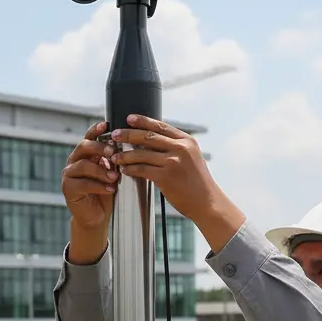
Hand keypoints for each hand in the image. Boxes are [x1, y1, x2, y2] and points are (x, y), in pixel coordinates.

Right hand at [62, 122, 117, 262]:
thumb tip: (126, 146)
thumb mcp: (112, 172)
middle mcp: (74, 161)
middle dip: (99, 148)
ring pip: (83, 165)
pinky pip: (83, 183)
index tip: (106, 125)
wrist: (97, 216)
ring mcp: (69, 175)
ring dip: (101, 170)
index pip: (89, 137)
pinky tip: (110, 189)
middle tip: (113, 153)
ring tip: (115, 177)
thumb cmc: (106, 192)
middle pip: (83, 147)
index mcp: (85, 154)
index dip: (96, 130)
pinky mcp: (68, 189)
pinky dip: (99, 186)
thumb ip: (113, 160)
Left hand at [112, 115, 244, 251]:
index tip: (129, 118)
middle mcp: (181, 148)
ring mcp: (173, 162)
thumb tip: (154, 140)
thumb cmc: (197, 182)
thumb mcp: (191, 158)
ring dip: (125, 155)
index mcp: (187, 141)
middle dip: (128, 134)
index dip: (143, 121)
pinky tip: (124, 170)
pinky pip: (142, 169)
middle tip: (114, 135)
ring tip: (115, 156)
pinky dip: (131, 169)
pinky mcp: (166, 176)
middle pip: (148, 136)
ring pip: (142, 154)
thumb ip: (176, 147)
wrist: (207, 202)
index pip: (160, 126)